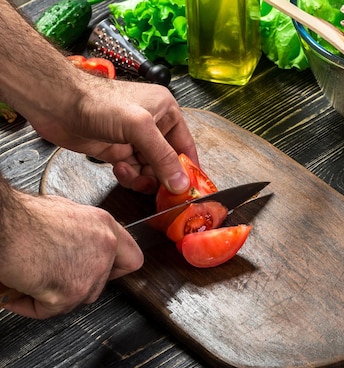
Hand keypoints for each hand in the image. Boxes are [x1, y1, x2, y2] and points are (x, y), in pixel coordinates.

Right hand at [0, 192, 142, 318]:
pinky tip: (16, 293)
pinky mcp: (69, 295)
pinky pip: (50, 310)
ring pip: (78, 298)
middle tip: (54, 275)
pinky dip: (30, 305)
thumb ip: (81, 231)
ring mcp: (90, 274)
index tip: (107, 272)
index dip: (117, 269)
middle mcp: (104, 249)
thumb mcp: (63, 211)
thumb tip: (77, 241)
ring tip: (31, 281)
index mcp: (104, 227)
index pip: (131, 258)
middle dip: (76, 283)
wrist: (5, 227)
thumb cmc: (25, 217)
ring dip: (54, 294)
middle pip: (100, 283)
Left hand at [28, 75, 198, 194]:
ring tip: (129, 172)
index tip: (189, 189)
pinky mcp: (117, 150)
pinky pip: (132, 172)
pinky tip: (118, 169)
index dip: (188, 168)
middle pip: (168, 162)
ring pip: (150, 170)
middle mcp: (153, 125)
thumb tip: (181, 183)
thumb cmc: (96, 102)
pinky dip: (128, 176)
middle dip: (161, 177)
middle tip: (157, 190)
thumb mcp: (139, 128)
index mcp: (166, 111)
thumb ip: (163, 157)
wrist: (56, 104)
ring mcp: (134, 139)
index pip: (186, 146)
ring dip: (142, 178)